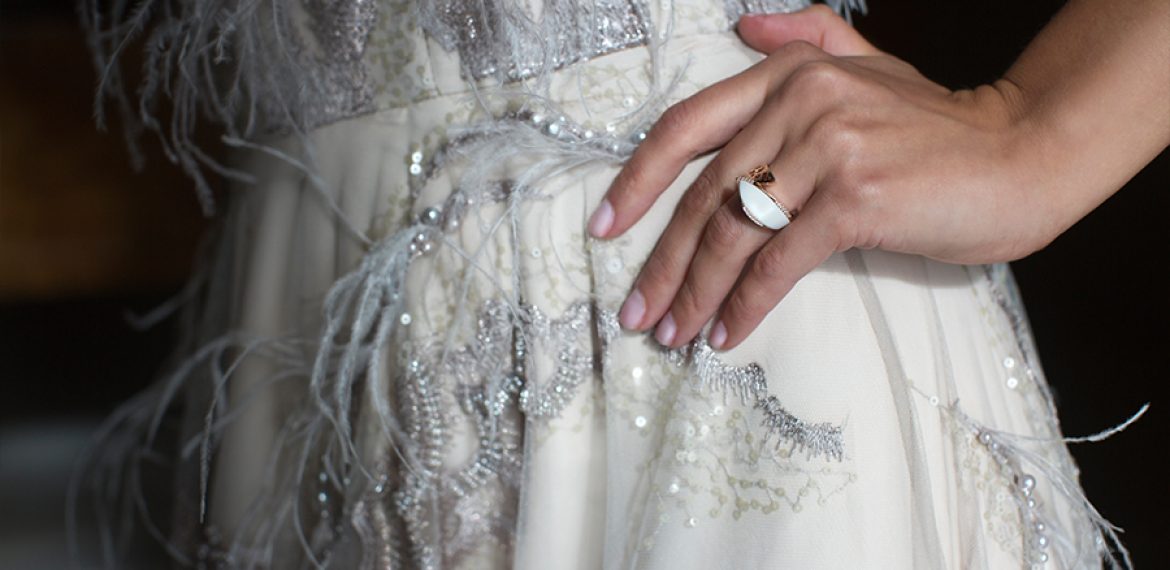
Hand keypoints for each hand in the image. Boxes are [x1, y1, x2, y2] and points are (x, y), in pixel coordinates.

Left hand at [586, 6, 1056, 350]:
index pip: (687, 126)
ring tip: (672, 333)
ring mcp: (828, 149)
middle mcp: (801, 103)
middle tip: (637, 312)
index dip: (637, 180)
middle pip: (703, 193)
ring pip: (733, 231)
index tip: (604, 227)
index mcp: (790, 73)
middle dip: (661, 260)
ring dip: (694, 292)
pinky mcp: (855, 199)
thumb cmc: (939, 124)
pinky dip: (745, 305)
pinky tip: (726, 335)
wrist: (1020, 154)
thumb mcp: (871, 64)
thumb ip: (806, 37)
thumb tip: (742, 26)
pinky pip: (778, 262)